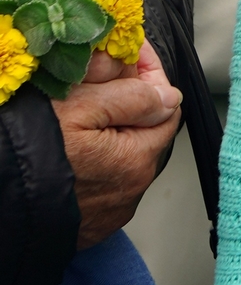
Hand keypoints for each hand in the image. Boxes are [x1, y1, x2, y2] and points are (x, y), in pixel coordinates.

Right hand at [52, 39, 181, 247]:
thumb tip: (167, 95)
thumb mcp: (79, 105)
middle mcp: (130, 193)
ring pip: (122, 158)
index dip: (149, 77)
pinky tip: (70, 150)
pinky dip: (94, 164)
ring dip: (109, 134)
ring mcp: (108, 212)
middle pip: (144, 133)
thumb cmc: (29, 148)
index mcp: (136, 160)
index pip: (167, 107)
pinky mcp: (89, 226)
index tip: (129, 58)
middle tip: (97, 81)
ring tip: (78, 116)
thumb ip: (131, 96)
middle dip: (127, 103)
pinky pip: (102, 184)